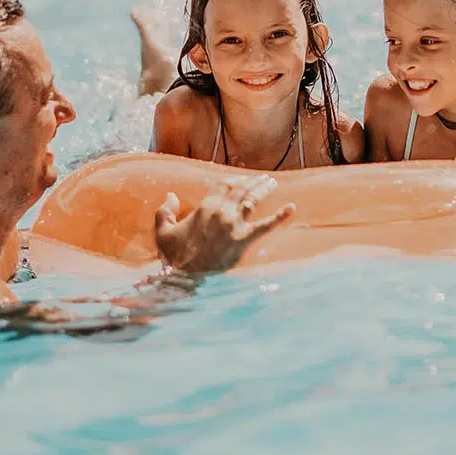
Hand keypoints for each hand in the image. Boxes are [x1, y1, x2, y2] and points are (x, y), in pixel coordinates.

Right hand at [153, 174, 294, 272]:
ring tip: (272, 182)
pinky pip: (266, 226)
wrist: (185, 276)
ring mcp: (234, 225)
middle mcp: (221, 211)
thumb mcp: (163, 231)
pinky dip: (280, 216)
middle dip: (252, 181)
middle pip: (240, 189)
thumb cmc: (174, 256)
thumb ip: (165, 211)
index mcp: (205, 207)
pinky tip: (292, 208)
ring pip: (252, 200)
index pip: (222, 185)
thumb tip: (170, 195)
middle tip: (263, 178)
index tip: (241, 178)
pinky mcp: (243, 239)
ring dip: (263, 189)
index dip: (233, 179)